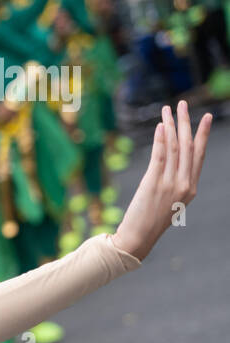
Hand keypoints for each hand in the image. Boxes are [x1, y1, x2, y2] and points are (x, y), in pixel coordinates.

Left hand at [112, 100, 211, 261]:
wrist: (138, 238)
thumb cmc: (150, 220)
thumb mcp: (170, 201)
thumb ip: (174, 183)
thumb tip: (169, 164)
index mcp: (191, 188)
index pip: (199, 155)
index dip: (202, 135)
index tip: (204, 117)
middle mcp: (184, 184)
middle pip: (189, 147)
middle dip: (186, 123)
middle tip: (183, 104)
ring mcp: (170, 184)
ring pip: (175, 149)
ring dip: (172, 126)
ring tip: (168, 110)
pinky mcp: (153, 184)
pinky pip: (160, 157)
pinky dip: (161, 140)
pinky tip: (160, 126)